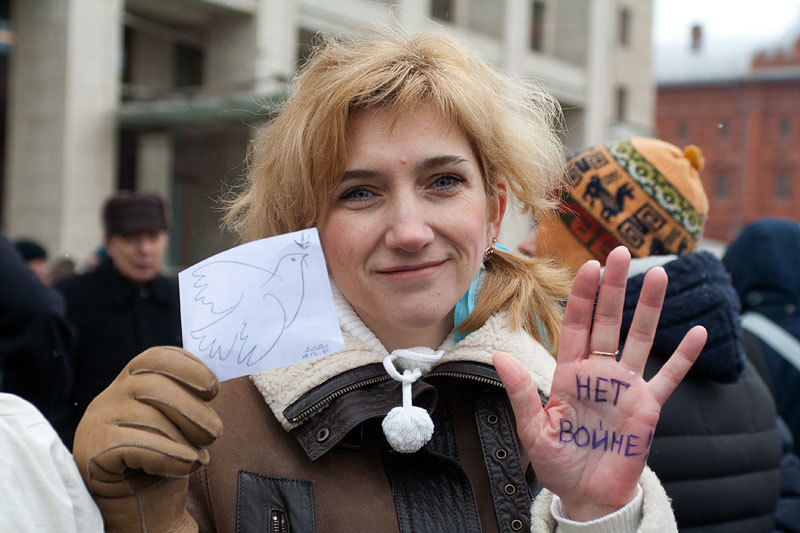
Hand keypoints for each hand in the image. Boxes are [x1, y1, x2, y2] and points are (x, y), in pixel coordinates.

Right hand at [73, 346, 222, 532]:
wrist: (142, 505)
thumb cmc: (164, 458)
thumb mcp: (179, 422)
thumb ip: (187, 399)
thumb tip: (211, 385)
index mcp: (133, 379)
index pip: (157, 357)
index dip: (189, 368)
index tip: (213, 390)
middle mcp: (111, 394)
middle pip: (156, 386)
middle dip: (195, 411)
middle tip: (214, 434)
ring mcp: (98, 421)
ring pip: (149, 418)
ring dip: (184, 440)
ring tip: (198, 456)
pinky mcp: (92, 450)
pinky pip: (137, 446)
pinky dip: (170, 457)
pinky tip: (185, 466)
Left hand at [494, 246, 705, 520]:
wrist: (587, 494)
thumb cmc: (558, 462)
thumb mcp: (533, 428)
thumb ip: (521, 392)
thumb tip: (499, 356)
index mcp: (570, 373)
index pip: (577, 325)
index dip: (583, 297)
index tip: (589, 266)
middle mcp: (599, 372)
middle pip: (609, 321)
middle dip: (614, 287)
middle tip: (620, 251)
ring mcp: (626, 387)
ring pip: (640, 338)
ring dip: (650, 308)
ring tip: (660, 273)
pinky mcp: (648, 407)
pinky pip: (669, 377)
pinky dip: (684, 357)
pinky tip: (699, 332)